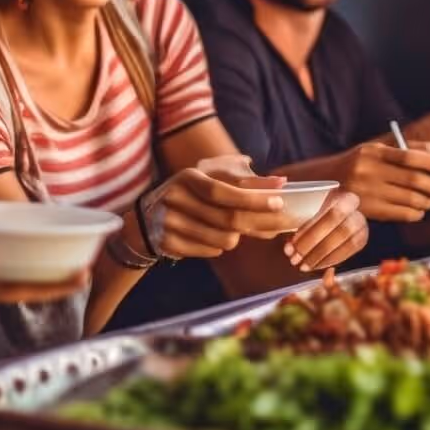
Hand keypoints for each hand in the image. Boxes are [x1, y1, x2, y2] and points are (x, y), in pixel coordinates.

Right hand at [133, 168, 295, 259]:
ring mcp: (169, 223)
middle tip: (281, 225)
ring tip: (231, 230)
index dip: (252, 199)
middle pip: (228, 219)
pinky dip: (218, 247)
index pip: (223, 191)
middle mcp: (175, 199)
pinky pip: (210, 252)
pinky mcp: (168, 244)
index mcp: (187, 177)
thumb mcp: (211, 181)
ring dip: (236, 237)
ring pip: (223, 240)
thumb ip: (246, 183)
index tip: (279, 202)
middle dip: (259, 223)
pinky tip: (211, 237)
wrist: (147, 217)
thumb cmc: (190, 195)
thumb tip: (281, 183)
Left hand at [283, 191, 368, 270]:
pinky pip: (348, 253)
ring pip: (345, 242)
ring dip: (320, 256)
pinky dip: (329, 261)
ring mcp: (361, 225)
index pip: (331, 213)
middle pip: (339, 230)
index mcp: (341, 195)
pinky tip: (314, 266)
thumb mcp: (301, 200)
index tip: (290, 242)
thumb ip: (293, 203)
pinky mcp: (361, 240)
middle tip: (293, 258)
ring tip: (300, 265)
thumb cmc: (309, 205)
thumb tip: (281, 198)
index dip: (311, 230)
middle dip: (314, 246)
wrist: (326, 214)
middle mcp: (355, 209)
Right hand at [334, 142, 429, 221]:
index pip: (408, 156)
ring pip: (411, 199)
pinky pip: (402, 214)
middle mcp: (368, 171)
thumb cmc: (358, 165)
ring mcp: (367, 192)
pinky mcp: (368, 211)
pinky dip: (416, 213)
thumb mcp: (374, 150)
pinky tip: (417, 210)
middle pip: (414, 180)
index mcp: (372, 152)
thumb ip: (405, 148)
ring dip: (428, 202)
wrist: (324, 183)